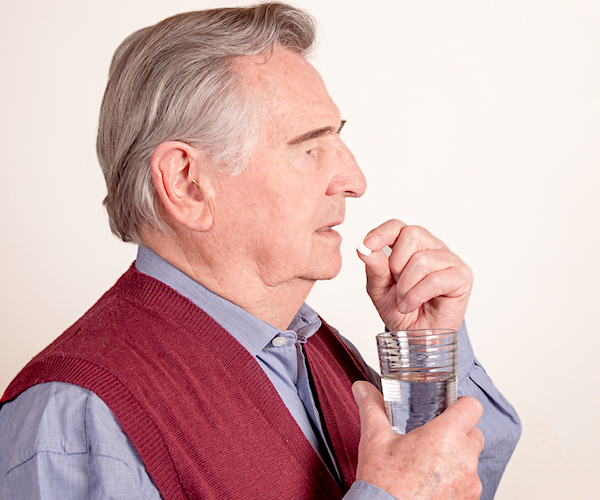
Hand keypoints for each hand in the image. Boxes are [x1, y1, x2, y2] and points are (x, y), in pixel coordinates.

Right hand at [352, 381, 483, 499]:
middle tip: (433, 437)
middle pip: (474, 433)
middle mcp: (464, 459)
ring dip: (457, 458)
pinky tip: (432, 483)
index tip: (448, 407)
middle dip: (458, 432)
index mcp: (445, 436)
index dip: (461, 403)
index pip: (473, 407)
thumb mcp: (374, 439)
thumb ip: (372, 408)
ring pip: (471, 460)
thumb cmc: (384, 484)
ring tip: (429, 463)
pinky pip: (469, 483)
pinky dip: (455, 480)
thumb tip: (362, 389)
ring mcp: (470, 484)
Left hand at [357, 220, 471, 331]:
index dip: (382, 232)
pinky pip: (435, 280)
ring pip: (422, 260)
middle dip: (396, 263)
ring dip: (405, 286)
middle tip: (395, 283)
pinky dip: (417, 295)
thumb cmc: (402, 310)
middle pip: (412, 235)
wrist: (417, 338)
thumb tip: (364, 248)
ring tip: (403, 300)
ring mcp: (449, 260)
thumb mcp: (379, 289)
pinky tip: (412, 305)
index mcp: (411, 246)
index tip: (369, 244)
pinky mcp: (462, 276)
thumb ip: (374, 267)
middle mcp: (432, 247)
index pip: (397, 226)